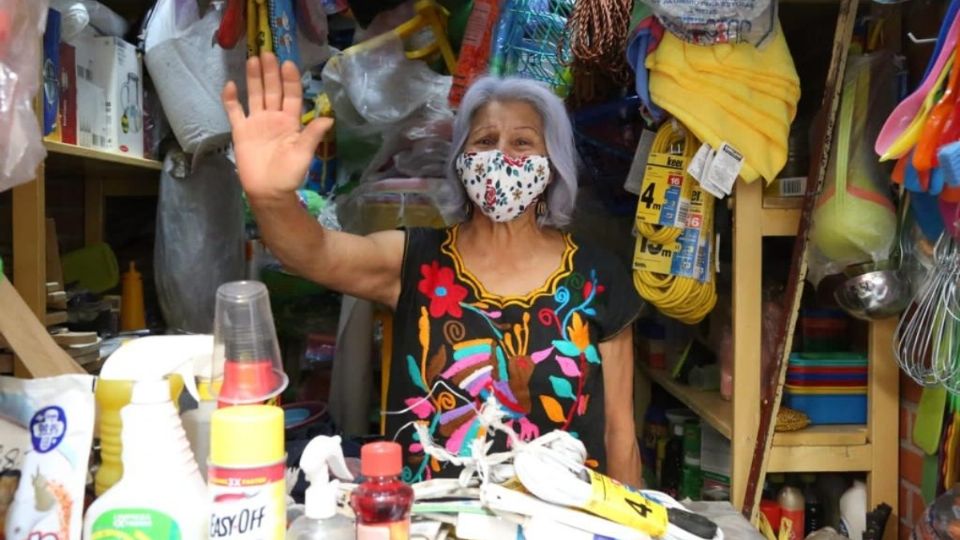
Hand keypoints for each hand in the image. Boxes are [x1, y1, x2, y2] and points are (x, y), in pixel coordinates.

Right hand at [222, 53, 331, 201]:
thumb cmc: (289, 175)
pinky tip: (230, 84)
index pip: (291, 96)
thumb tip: (329, 119)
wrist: (268, 192)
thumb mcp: (303, 154)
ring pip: (255, 95)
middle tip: (267, 52)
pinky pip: (235, 111)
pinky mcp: (241, 131)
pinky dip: (231, 99)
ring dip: (254, 79)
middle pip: (272, 90)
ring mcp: (256, 123)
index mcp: (290, 122)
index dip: (290, 80)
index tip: (288, 63)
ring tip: (252, 59)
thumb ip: (312, 135)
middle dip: (271, 72)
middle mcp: (273, 118)